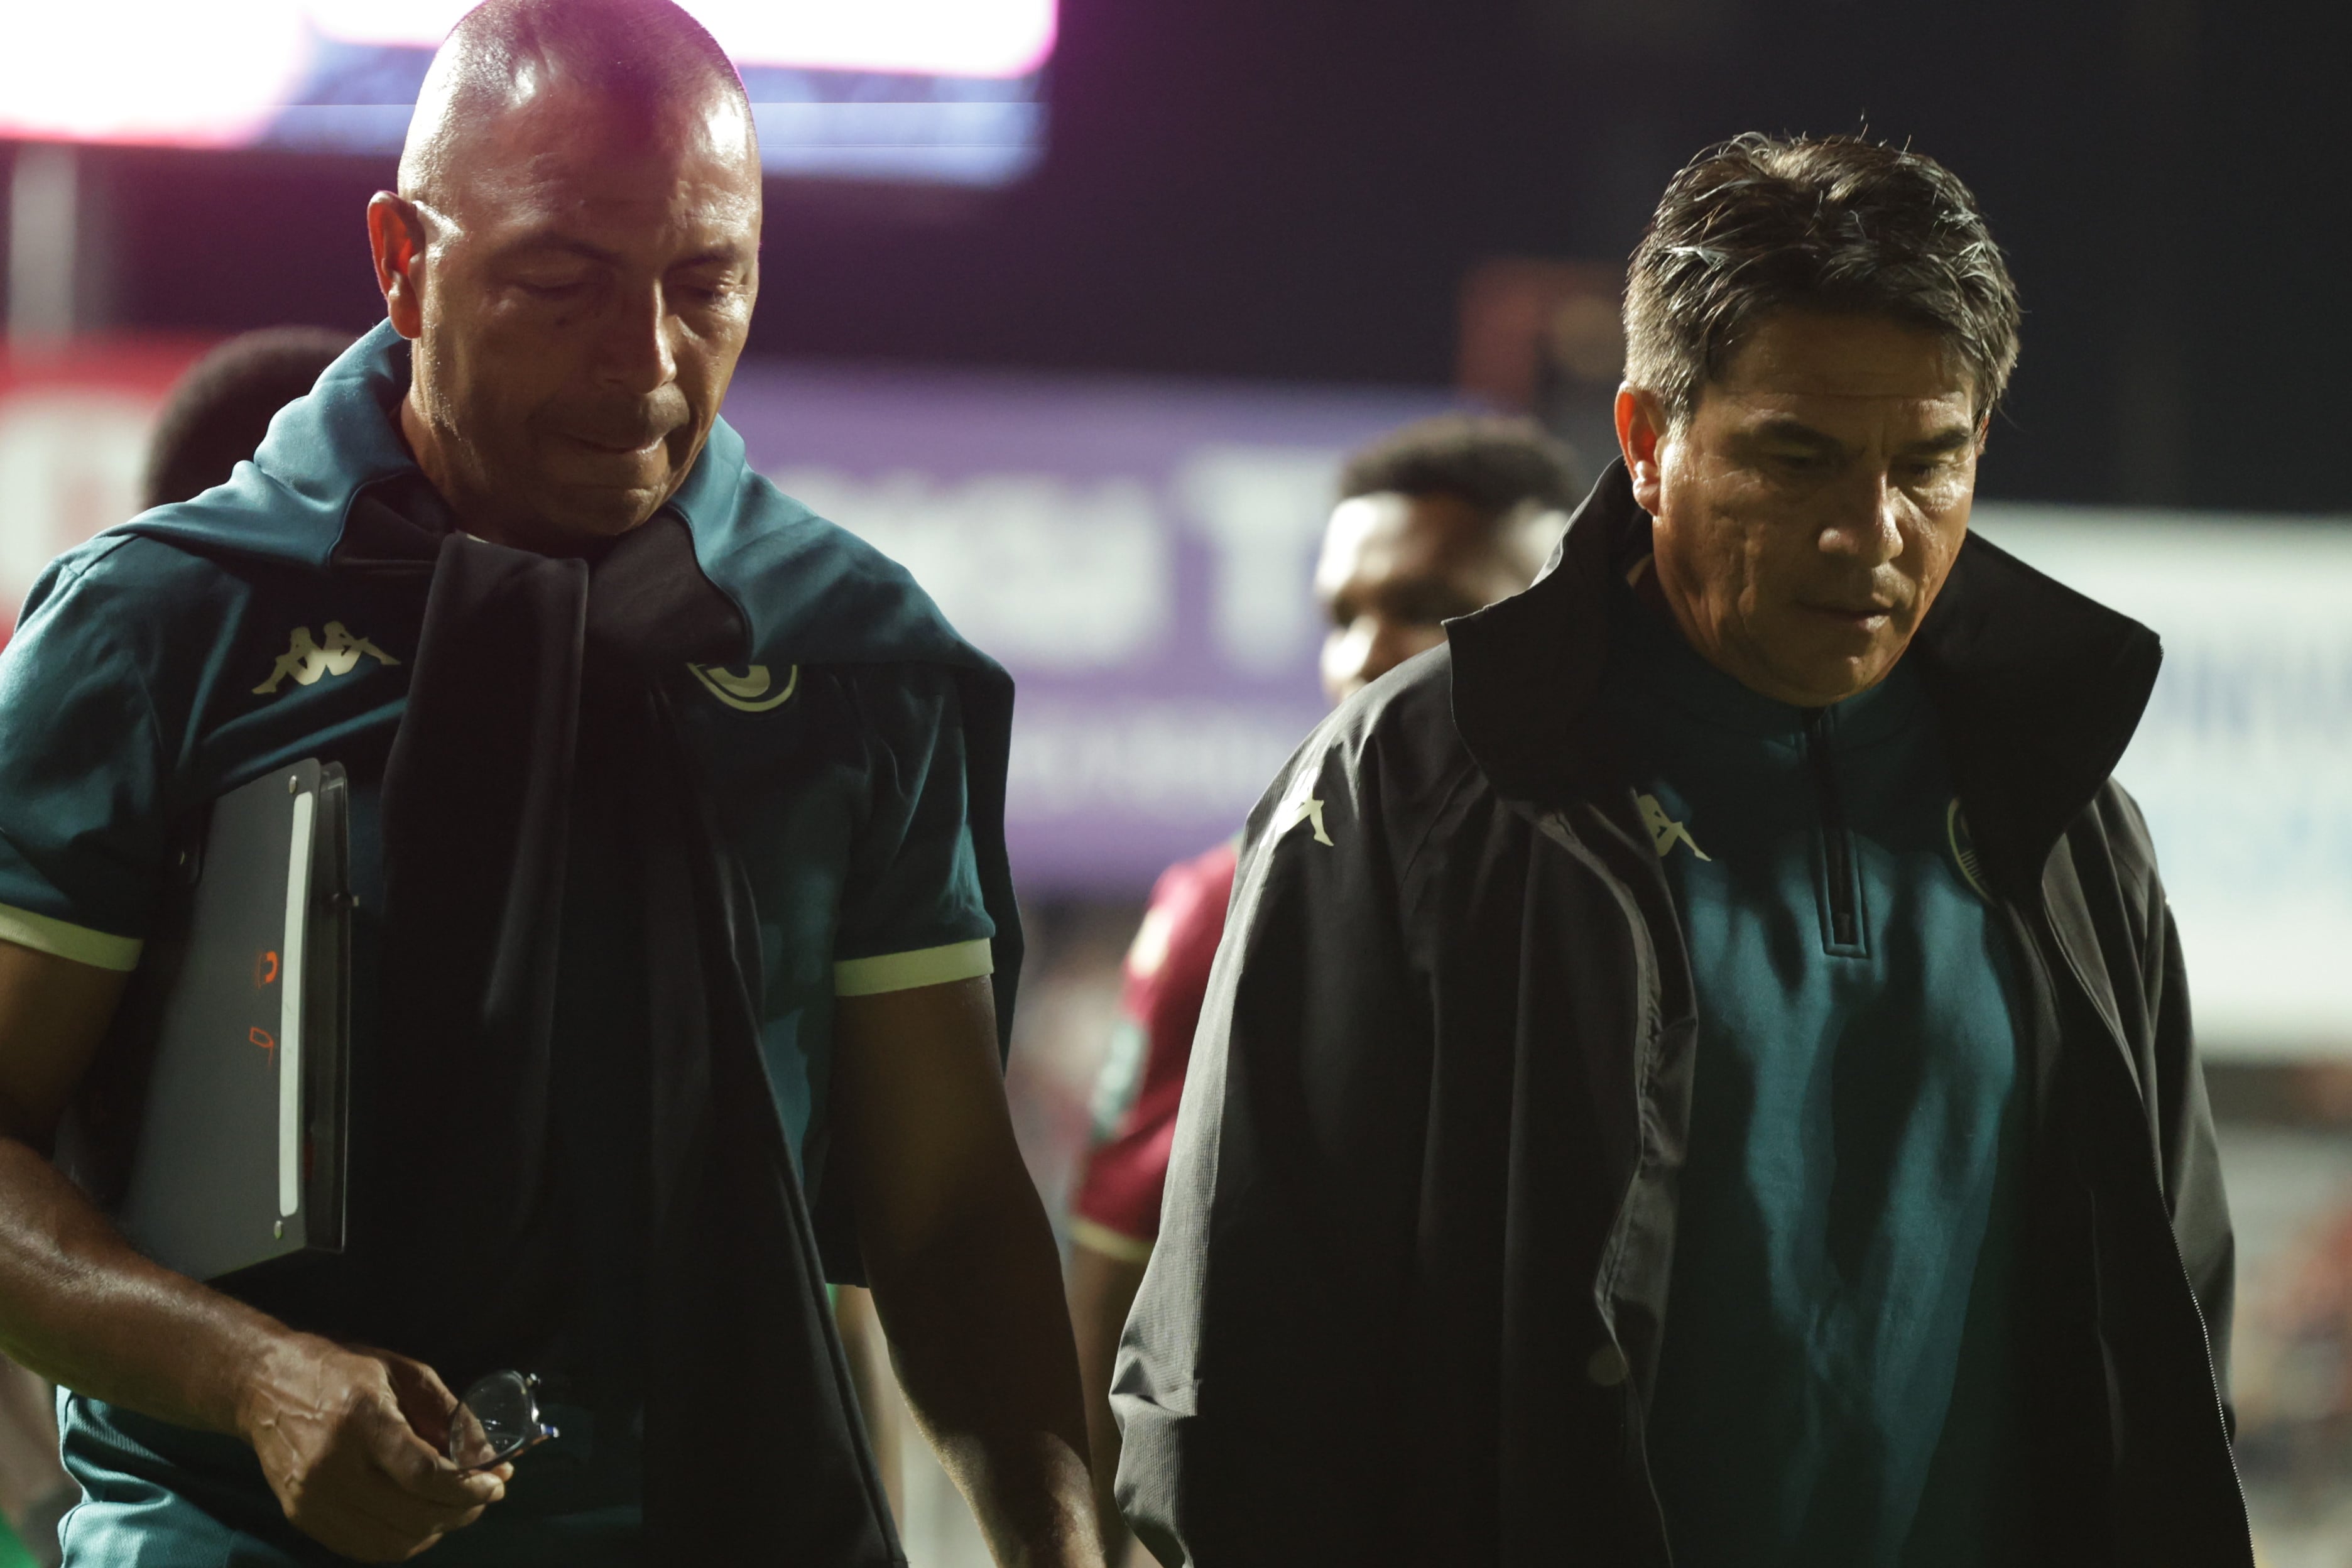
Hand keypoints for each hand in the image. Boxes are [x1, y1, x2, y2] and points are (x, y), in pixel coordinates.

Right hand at [235, 1334, 509, 1561]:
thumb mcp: (404, 1373)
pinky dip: (403, 1540)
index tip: (495, 1484)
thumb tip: (492, 1459)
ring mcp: (312, 1498)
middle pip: (412, 1514)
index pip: (423, 1474)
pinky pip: (364, 1547)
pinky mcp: (301, 1516)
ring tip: (457, 1506)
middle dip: (462, 1510)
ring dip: (437, 1529)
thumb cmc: (342, 1370)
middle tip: (485, 1494)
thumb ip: (451, 1416)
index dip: (467, 1488)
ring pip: (392, 1541)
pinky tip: (421, 1519)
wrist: (264, 1385)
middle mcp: (332, 1466)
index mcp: (362, 1420)